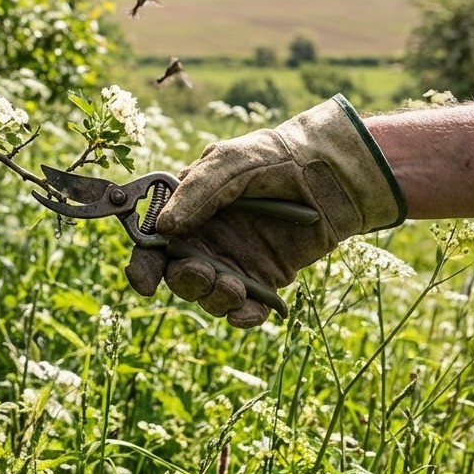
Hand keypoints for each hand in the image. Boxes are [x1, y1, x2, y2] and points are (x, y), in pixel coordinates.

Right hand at [127, 96, 405, 327]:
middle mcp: (206, 239)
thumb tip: (163, 228)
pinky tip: (248, 310)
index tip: (144, 282)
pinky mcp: (265, 279)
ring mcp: (235, 261)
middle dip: (184, 281)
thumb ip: (196, 193)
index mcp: (188, 211)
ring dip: (213, 297)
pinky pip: (246, 309)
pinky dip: (243, 316)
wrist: (330, 172)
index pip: (153, 244)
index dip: (143, 266)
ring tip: (231, 286)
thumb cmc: (274, 157)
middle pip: (178, 275)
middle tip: (202, 272)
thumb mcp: (230, 163)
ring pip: (208, 296)